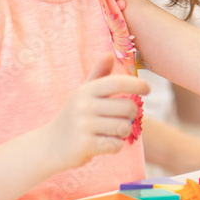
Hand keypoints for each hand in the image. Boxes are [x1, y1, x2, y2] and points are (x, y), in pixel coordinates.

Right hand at [45, 54, 148, 169]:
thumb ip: (99, 74)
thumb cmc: (75, 116)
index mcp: (86, 91)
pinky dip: (115, 146)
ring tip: (112, 131)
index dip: (136, 84)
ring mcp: (83, 126)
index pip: (116, 82)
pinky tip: (105, 143)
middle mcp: (84, 106)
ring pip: (123, 127)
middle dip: (132, 114)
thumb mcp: (84, 93)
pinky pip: (115, 145)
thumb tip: (109, 54)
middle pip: (127, 107)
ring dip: (123, 132)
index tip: (148, 89)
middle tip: (125, 118)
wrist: (50, 145)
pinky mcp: (84, 145)